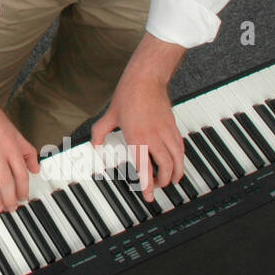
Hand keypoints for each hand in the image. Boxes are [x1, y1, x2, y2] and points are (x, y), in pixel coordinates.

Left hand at [91, 73, 184, 201]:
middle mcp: (155, 137)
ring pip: (178, 159)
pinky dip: (180, 158)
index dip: (148, 185)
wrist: (146, 78)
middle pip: (166, 167)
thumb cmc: (129, 94)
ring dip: (176, 172)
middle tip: (157, 186)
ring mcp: (166, 131)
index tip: (149, 196)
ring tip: (171, 179)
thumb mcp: (109, 115)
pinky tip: (176, 161)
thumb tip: (94, 146)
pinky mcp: (173, 126)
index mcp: (138, 138)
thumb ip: (100, 133)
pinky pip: (180, 147)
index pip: (146, 168)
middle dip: (163, 181)